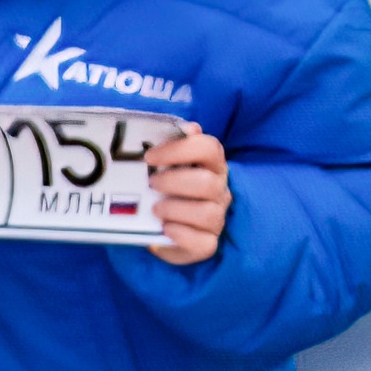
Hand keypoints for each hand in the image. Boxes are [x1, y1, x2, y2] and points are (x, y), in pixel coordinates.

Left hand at [146, 125, 231, 266]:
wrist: (163, 227)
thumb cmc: (168, 188)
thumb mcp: (166, 166)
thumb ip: (174, 144)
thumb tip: (190, 127)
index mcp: (212, 165)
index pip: (209, 148)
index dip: (180, 150)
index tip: (150, 157)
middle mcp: (220, 190)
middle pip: (208, 183)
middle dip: (174, 182)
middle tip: (151, 183)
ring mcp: (217, 218)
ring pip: (207, 213)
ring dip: (175, 209)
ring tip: (156, 208)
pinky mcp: (208, 244)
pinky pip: (202, 242)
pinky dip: (180, 235)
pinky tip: (165, 228)